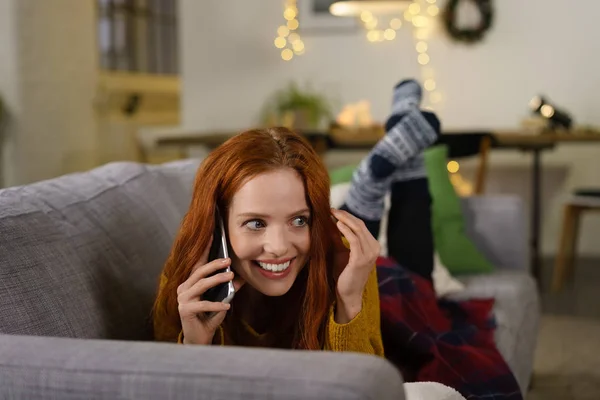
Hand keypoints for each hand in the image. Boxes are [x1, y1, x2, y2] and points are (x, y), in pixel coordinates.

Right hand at [177, 237, 244, 344]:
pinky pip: (203, 305)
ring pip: (201, 285)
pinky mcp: (185, 311)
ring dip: (217, 280)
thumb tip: (241, 278)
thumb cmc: (208, 318)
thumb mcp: (221, 301)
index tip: (213, 236)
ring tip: (231, 276)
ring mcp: (182, 300)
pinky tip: (227, 306)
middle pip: (199, 272)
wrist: (199, 339)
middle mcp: (183, 289)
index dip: (205, 250)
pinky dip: (217, 305)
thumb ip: (228, 289)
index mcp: (190, 284)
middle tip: (229, 260)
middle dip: (215, 265)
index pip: (198, 264)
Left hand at [331, 208, 379, 322]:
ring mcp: (370, 254)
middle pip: (359, 224)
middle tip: (331, 209)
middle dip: (345, 215)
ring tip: (332, 213)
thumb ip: (337, 237)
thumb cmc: (344, 274)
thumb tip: (330, 221)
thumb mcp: (341, 251)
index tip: (333, 210)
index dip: (347, 216)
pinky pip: (354, 239)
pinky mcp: (361, 259)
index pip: (360, 225)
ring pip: (358, 229)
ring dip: (344, 219)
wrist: (348, 294)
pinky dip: (345, 230)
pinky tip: (336, 224)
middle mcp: (374, 248)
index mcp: (372, 245)